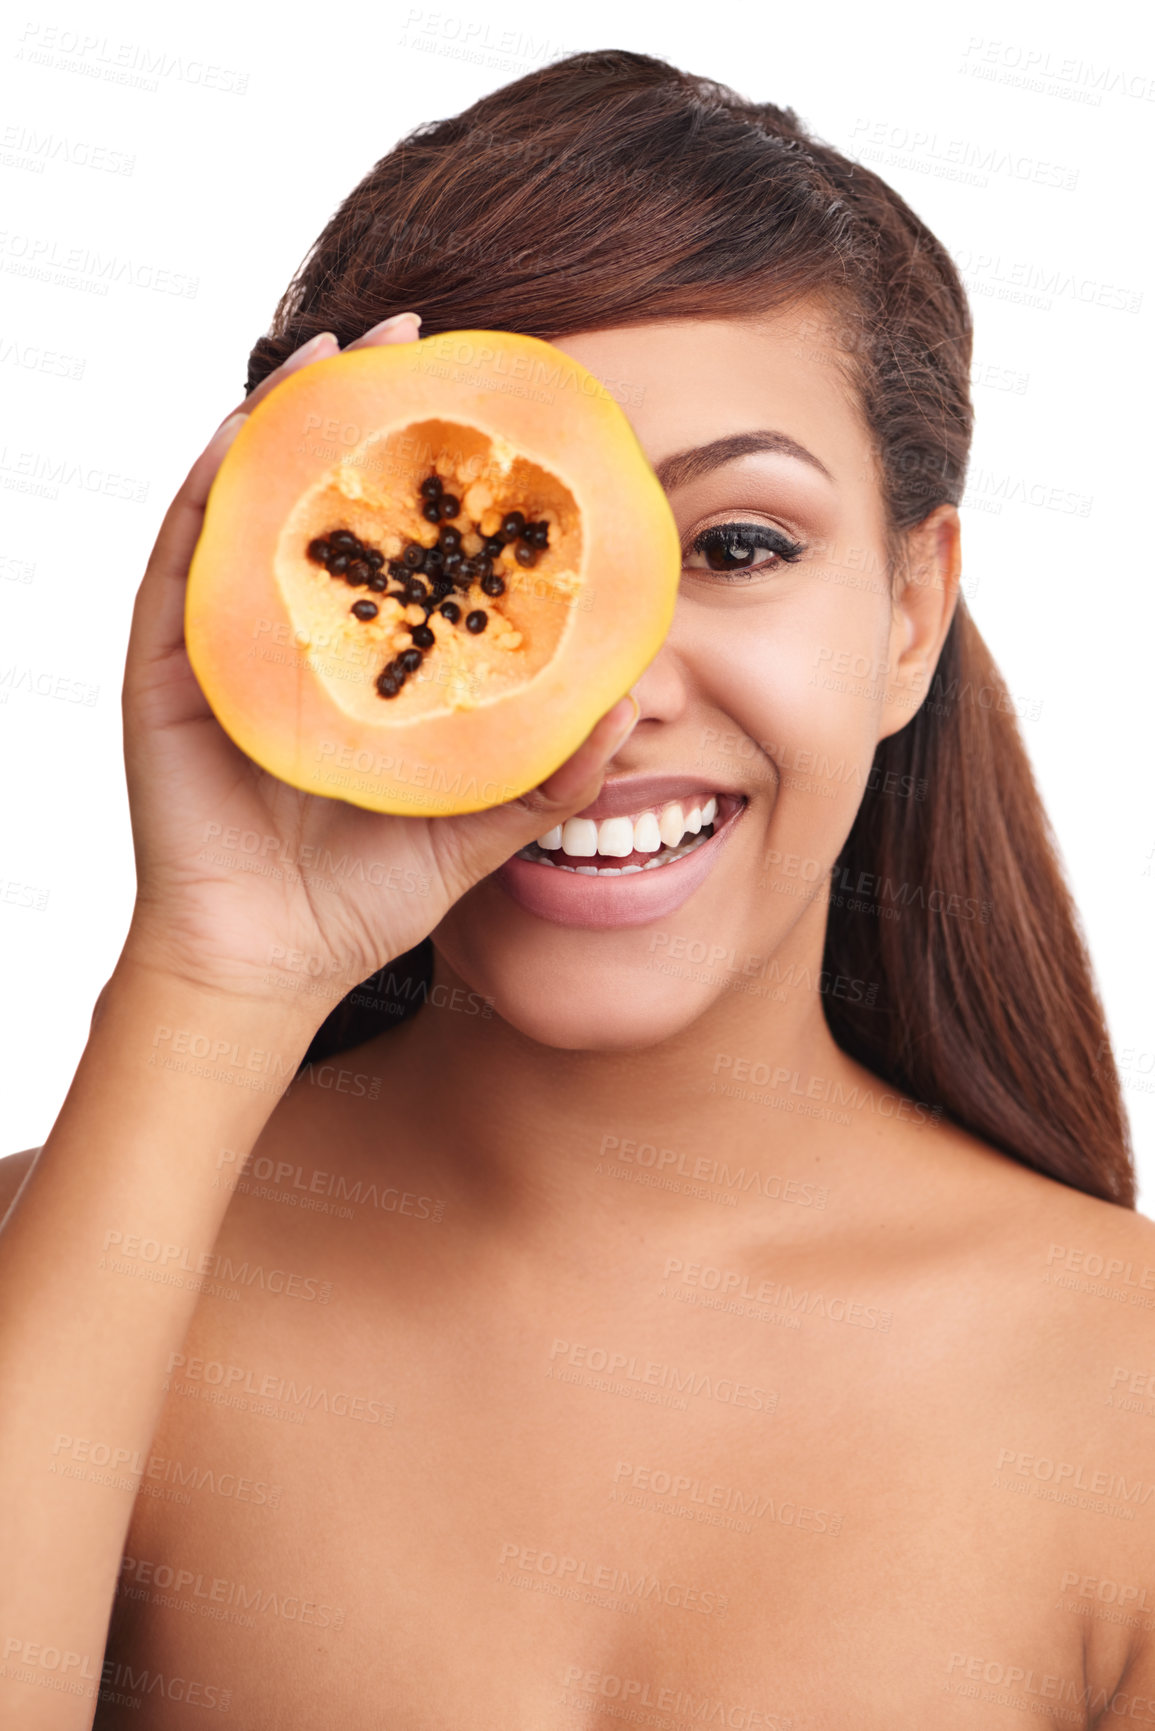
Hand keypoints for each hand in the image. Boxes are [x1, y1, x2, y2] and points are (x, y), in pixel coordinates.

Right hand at [121, 315, 638, 1011]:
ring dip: (289, 416)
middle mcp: (297, 627)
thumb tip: (631, 700)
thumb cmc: (368, 892)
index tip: (493, 397)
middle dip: (367, 403)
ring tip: (342, 349)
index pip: (405, 535)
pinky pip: (183, 553)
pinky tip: (250, 430)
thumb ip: (549, 767)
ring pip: (251, 497)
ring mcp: (229, 635)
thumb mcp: (479, 817)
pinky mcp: (171, 663)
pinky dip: (212, 485)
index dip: (440, 461)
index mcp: (368, 652)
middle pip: (326, 489)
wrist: (274, 962)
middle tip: (419, 331)